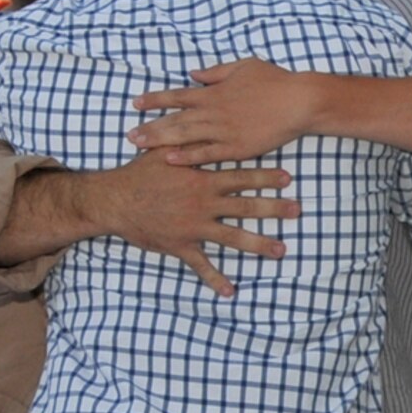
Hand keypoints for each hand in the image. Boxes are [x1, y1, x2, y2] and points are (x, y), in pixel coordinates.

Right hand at [97, 150, 297, 297]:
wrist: (114, 201)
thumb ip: (186, 140)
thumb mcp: (162, 151)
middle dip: (273, 209)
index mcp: (201, 179)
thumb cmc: (138, 174)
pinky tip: (230, 291)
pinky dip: (215, 279)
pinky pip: (200, 266)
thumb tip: (200, 121)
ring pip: (232, 238)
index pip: (240, 176)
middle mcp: (203, 203)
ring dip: (258, 245)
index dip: (265, 177)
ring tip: (280, 250)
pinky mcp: (181, 246)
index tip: (287, 178)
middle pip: (245, 206)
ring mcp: (194, 227)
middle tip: (297, 210)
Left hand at [127, 60, 314, 164]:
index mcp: (214, 92)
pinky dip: (187, 156)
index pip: (177, 95)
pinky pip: (207, 154)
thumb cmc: (274, 81)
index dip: (156, 100)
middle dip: (150, 126)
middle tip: (128, 135)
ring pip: (185, 136)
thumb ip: (216, 72)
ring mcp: (224, 131)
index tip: (136, 103)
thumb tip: (194, 74)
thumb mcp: (243, 66)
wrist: (298, 101)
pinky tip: (169, 159)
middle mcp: (214, 111)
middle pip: (175, 119)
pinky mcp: (236, 148)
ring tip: (139, 146)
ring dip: (160, 141)